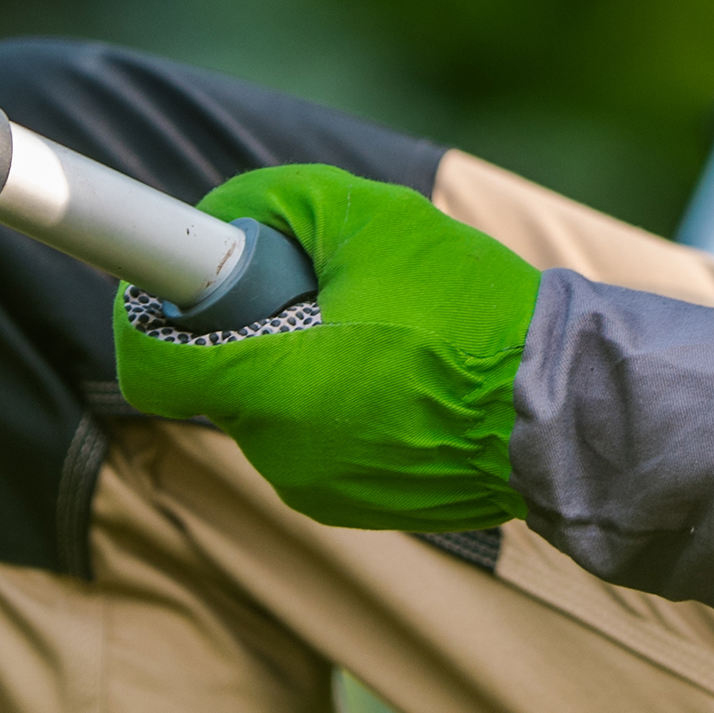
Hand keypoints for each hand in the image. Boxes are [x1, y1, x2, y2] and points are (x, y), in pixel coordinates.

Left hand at [113, 164, 537, 531]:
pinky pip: (316, 446)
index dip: (149, 315)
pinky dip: (340, 412)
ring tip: (385, 339)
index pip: (150, 365)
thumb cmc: (473, 314)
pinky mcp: (356, 509)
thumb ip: (279, 203)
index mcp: (272, 386)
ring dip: (303, 371)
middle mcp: (279, 452)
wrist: (564, 410)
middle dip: (254, 332)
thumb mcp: (374, 220)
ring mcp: (317, 490)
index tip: (177, 285)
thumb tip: (221, 217)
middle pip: (221, 378)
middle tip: (323, 296)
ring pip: (271, 412)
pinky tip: (404, 384)